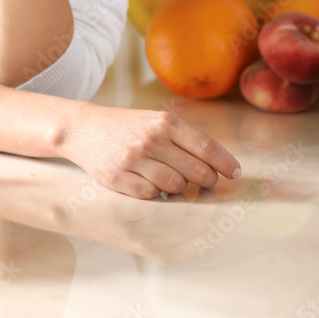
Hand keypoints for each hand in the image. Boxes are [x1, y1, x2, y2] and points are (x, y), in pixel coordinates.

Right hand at [60, 103, 241, 199]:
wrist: (83, 128)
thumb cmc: (126, 126)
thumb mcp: (154, 121)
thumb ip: (183, 139)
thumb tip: (219, 166)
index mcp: (164, 122)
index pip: (206, 147)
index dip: (226, 164)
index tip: (235, 174)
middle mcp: (150, 139)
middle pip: (197, 173)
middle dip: (206, 182)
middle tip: (203, 183)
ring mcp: (133, 159)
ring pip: (176, 187)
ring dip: (178, 189)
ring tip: (170, 181)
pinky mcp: (117, 177)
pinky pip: (150, 196)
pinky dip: (154, 194)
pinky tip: (148, 183)